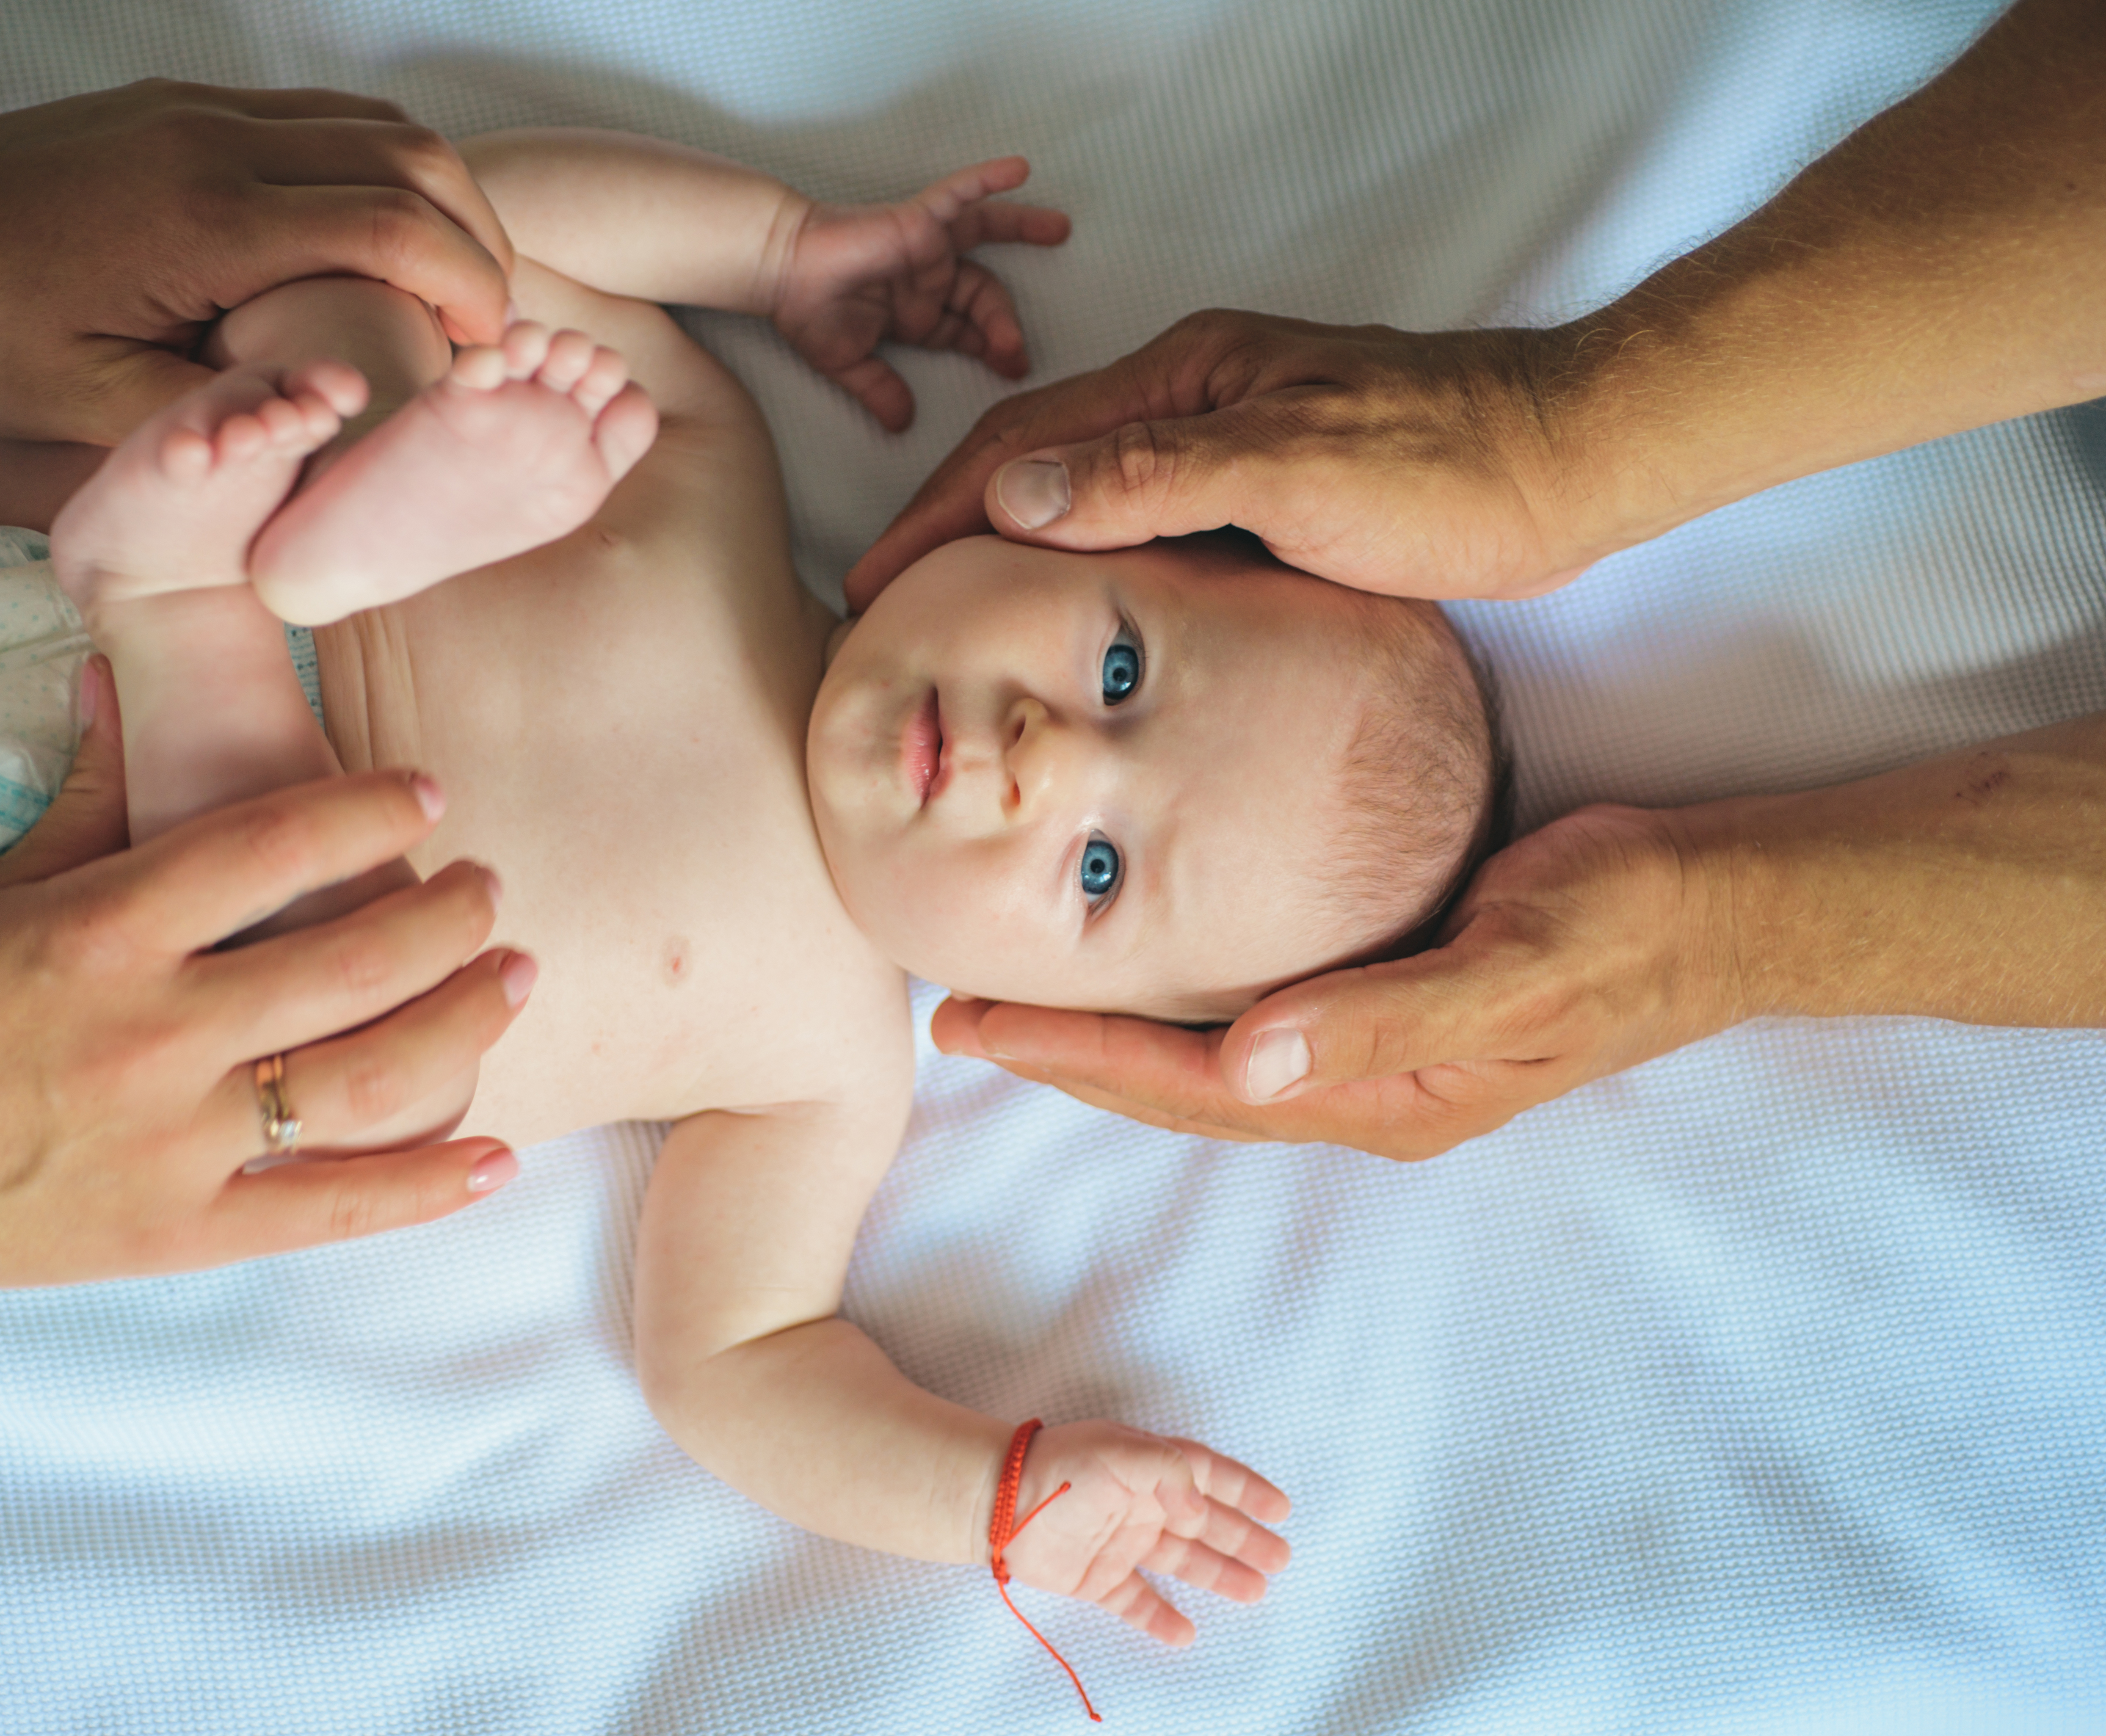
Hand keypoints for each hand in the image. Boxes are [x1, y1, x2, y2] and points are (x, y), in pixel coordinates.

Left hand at [0, 81, 517, 443]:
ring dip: (441, 200)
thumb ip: (220, 415)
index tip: (488, 357)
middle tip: (491, 327)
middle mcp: (222, 144)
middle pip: (415, 160)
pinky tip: (384, 239)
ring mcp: (204, 112)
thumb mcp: (91, 405)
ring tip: (454, 285)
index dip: (471, 291)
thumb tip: (331, 418)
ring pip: (379, 125)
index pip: (397, 230)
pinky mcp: (186, 107)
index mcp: (210, 221)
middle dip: (480, 243)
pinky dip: (384, 173)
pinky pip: (324, 120)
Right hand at [0, 658, 532, 1306]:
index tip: (429, 794)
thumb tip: (115, 673)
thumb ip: (84, 794)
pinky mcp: (180, 1230)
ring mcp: (172, 1141)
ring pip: (369, 1078)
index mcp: (103, 931)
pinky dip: (427, 1188)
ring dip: (465, 1022)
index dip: (371, 811)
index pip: (275, 845)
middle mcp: (152, 1032)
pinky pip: (331, 1210)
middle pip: (354, 961)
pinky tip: (500, 1157)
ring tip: (516, 977)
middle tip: (492, 888)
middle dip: (450, 915)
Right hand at [769, 157, 1068, 431]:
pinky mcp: (917, 218)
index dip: (992, 348)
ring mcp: (925, 245)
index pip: (966, 330)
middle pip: (984, 293)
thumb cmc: (806, 311)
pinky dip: (987, 180)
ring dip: (1022, 227)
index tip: (1012, 370)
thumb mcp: (847, 363)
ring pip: (984, 233)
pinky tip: (1020, 168)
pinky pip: (958, 193)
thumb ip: (879, 391)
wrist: (779, 270)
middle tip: (1019, 351)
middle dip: (1005, 322)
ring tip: (1060, 229)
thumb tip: (902, 426)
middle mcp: (927, 276)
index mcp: (916, 312)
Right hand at [845, 309, 1605, 610]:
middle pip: (1038, 460)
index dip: (939, 511)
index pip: (1024, 442)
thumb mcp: (1291, 467)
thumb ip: (1153, 475)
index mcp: (1188, 379)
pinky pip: (1141, 522)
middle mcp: (1197, 400)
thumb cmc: (1450, 465)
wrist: (1569, 468)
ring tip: (950, 613)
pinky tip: (1067, 609)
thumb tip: (1017, 491)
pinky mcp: (1264, 490)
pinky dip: (1082, 560)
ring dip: (1008, 545)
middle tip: (886, 605)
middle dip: (950, 526)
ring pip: (1085, 493)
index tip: (875, 580)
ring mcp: (1229, 443)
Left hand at [934, 804, 1746, 1159]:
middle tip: (957, 1020)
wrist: (1713, 915)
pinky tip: (1135, 970)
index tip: (979, 1028)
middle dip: (1066, 1059)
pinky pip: (1246, 1020)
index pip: (1191, 1087)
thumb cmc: (1624, 931)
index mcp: (1377, 1093)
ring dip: (1108, 1039)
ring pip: (1202, 1062)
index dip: (1080, 1059)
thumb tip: (1253, 1062)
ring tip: (1014, 1004)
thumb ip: (1390, 1013)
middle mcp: (1357, 1086)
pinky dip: (1173, 1005)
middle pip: (1175, 1088)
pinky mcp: (1382, 999)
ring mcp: (1367, 1051)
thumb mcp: (1519, 962)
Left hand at [996, 1420, 1291, 1644]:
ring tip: (1256, 1592)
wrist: (999, 1501)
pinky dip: (1161, 1617)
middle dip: (1244, 1538)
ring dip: (1218, 1575)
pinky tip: (1187, 1632)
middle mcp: (1141, 1503)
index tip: (1281, 1509)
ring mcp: (1120, 1541)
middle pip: (1205, 1522)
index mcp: (1150, 1468)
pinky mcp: (1096, 1577)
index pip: (1210, 1475)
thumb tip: (1202, 1505)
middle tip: (1281, 1559)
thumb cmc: (1062, 1467)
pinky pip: (1136, 1601)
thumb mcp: (1123, 1452)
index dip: (1246, 1490)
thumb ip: (1172, 1471)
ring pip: (1181, 1561)